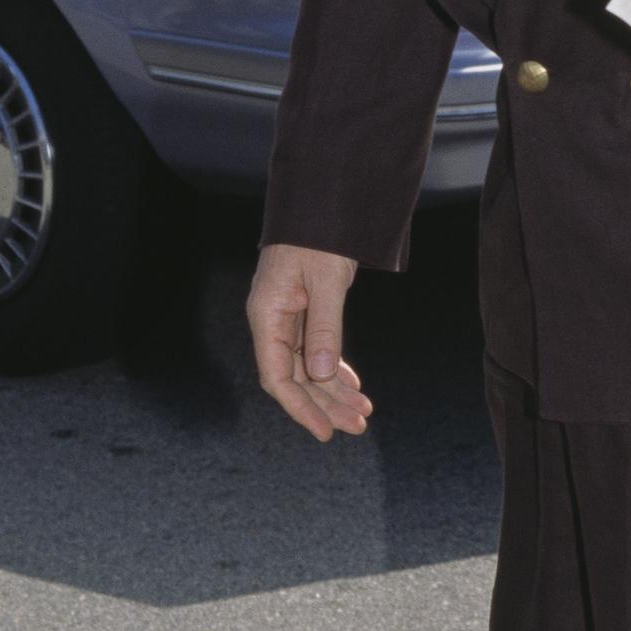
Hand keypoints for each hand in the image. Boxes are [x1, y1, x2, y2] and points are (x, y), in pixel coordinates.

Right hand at [247, 243, 370, 441]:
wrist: (321, 198)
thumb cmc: (318, 233)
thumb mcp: (325, 279)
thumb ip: (324, 327)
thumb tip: (324, 374)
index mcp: (267, 316)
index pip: (278, 377)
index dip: (301, 408)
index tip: (325, 431)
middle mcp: (273, 320)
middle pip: (296, 377)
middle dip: (326, 404)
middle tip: (358, 426)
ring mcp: (288, 316)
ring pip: (309, 366)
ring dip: (334, 390)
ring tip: (363, 412)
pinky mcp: (304, 308)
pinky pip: (317, 348)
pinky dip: (335, 367)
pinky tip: (352, 384)